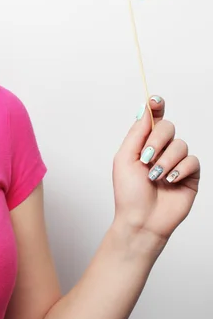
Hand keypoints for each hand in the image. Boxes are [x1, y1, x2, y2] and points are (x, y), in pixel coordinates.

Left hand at [112, 96, 199, 244]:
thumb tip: (144, 111)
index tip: (155, 99)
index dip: (155, 106)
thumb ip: (136, 134)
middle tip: (146, 157)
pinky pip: (192, 160)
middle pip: (168, 127)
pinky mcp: (190, 175)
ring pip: (180, 144)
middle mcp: (160, 150)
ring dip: (165, 160)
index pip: (152, 119)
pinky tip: (169, 181)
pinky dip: (179, 169)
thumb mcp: (125, 158)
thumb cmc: (129, 192)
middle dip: (157, 140)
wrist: (142, 219)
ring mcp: (176, 162)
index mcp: (142, 144)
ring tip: (155, 177)